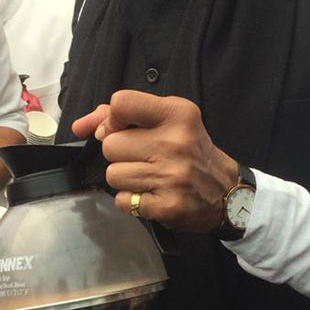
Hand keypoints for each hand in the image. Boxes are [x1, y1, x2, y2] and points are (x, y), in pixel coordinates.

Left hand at [72, 91, 237, 232]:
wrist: (228, 192)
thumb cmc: (191, 151)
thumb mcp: (168, 121)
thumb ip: (122, 116)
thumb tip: (80, 126)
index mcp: (178, 114)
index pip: (122, 103)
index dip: (112, 118)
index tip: (121, 128)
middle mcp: (176, 143)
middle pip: (111, 145)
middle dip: (119, 154)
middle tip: (143, 158)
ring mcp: (172, 177)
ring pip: (113, 174)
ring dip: (124, 179)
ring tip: (148, 178)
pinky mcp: (168, 206)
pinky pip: (122, 200)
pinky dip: (130, 200)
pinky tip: (150, 195)